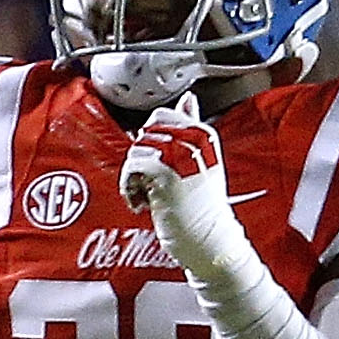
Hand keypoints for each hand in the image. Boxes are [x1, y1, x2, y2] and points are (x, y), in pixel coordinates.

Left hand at [118, 93, 252, 289]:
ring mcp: (180, 156)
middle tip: (148, 183)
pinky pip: (132, 167)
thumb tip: (187, 98)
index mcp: (204, 133)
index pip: (162, 114)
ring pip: (135, 150)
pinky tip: (141, 203)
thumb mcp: (203, 160)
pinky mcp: (165, 174)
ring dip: (134, 178)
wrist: (209, 239)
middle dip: (140, 157)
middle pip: (145, 131)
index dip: (149, 139)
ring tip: (147, 196)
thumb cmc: (203, 205)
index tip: (155, 163)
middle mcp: (193, 140)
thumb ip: (192, 126)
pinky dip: (129, 188)